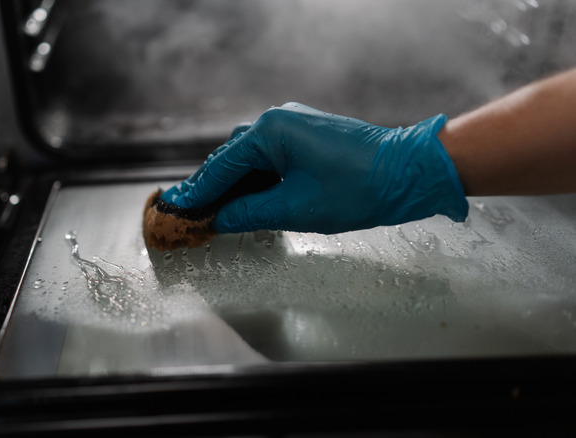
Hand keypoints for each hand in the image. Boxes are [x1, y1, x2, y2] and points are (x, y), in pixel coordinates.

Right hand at [161, 103, 467, 233]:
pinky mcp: (307, 135)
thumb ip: (248, 213)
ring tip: (215, 211)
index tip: (175, 209)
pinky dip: (256, 178)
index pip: (221, 166)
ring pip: (250, 157)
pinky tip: (247, 199)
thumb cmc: (357, 188)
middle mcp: (277, 119)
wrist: (408, 173)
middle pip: (232, 157)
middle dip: (212, 187)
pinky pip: (270, 156)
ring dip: (234, 184)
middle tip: (190, 213)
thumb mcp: (295, 208)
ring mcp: (294, 125)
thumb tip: (218, 220)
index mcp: (270, 130)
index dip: (198, 192)